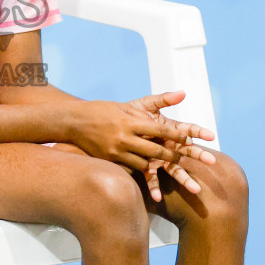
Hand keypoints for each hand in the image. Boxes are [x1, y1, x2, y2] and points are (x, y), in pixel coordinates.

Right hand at [66, 98, 196, 173]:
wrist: (74, 122)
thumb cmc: (103, 110)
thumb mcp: (129, 104)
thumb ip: (157, 101)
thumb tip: (183, 94)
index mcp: (129, 121)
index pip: (159, 129)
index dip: (176, 135)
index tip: (190, 139)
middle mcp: (123, 137)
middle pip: (155, 150)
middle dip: (172, 156)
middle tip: (182, 158)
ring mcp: (116, 151)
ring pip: (144, 164)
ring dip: (157, 165)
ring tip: (167, 165)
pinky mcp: (110, 161)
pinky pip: (131, 169)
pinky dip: (141, 170)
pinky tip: (148, 170)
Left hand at [123, 91, 216, 200]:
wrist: (111, 127)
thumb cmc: (131, 114)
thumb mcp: (145, 105)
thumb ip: (163, 99)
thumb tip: (183, 92)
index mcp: (171, 130)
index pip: (189, 130)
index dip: (200, 132)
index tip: (211, 135)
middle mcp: (169, 145)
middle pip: (188, 151)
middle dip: (200, 155)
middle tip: (212, 161)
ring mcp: (160, 158)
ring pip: (175, 169)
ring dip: (185, 179)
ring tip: (196, 189)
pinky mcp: (148, 168)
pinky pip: (152, 179)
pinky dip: (155, 188)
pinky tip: (158, 198)